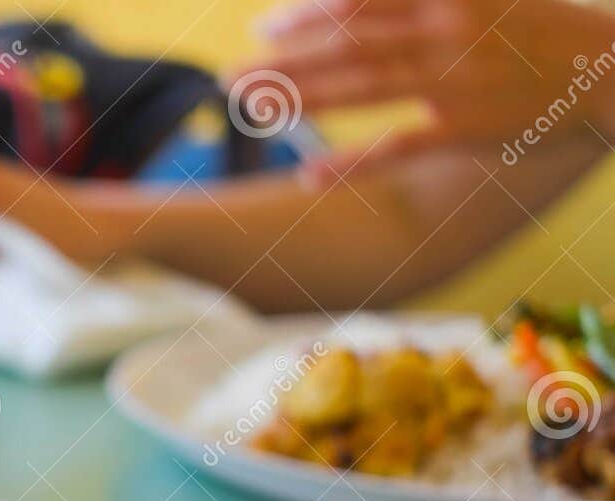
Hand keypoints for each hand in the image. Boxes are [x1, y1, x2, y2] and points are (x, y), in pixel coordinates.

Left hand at [235, 0, 614, 179]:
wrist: (607, 65)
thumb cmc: (532, 23)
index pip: (365, 0)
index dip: (310, 13)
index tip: (263, 28)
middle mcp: (448, 34)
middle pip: (350, 46)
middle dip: (285, 62)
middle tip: (231, 78)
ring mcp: (456, 83)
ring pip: (364, 89)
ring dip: (302, 99)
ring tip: (252, 110)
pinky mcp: (467, 130)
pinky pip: (400, 148)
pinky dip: (354, 162)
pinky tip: (309, 176)